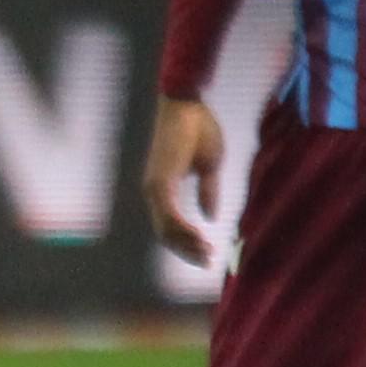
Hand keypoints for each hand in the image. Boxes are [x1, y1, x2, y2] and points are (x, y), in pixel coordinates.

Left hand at [142, 92, 223, 269]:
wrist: (188, 104)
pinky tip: (198, 238)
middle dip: (186, 251)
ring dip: (186, 244)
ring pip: (165, 228)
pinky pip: (168, 213)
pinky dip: (182, 229)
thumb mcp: (209, 166)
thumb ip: (208, 192)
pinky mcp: (160, 180)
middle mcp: (154, 190)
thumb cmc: (199, 129)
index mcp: (164, 188)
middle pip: (165, 234)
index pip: (170, 226)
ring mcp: (154, 186)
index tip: (208, 254)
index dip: (187, 243)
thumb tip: (211, 216)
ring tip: (206, 254)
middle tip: (207, 262)